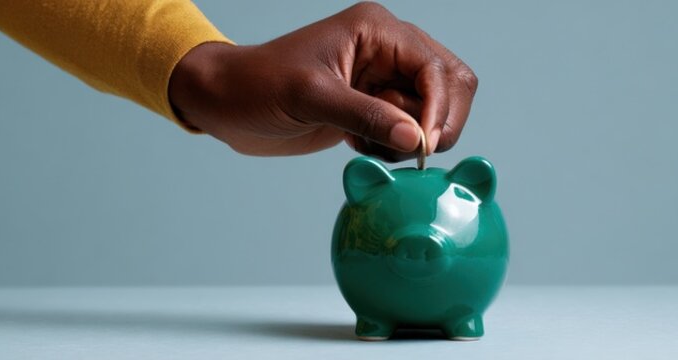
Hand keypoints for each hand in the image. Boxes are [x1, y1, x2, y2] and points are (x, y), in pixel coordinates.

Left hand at [168, 2, 477, 161]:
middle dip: (439, 122)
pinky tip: (361, 146)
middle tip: (414, 153)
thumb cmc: (257, 86)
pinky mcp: (374, 106)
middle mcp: (388, 48)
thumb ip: (367, 116)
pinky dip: (396, 145)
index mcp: (377, 30)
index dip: (438, 108)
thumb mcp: (311, 98)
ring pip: (434, 110)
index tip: (424, 146)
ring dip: (415, 137)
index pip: (434, 68)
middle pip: (450, 84)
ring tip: (373, 146)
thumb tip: (418, 139)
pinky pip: (410, 128)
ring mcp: (383, 78)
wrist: (227, 102)